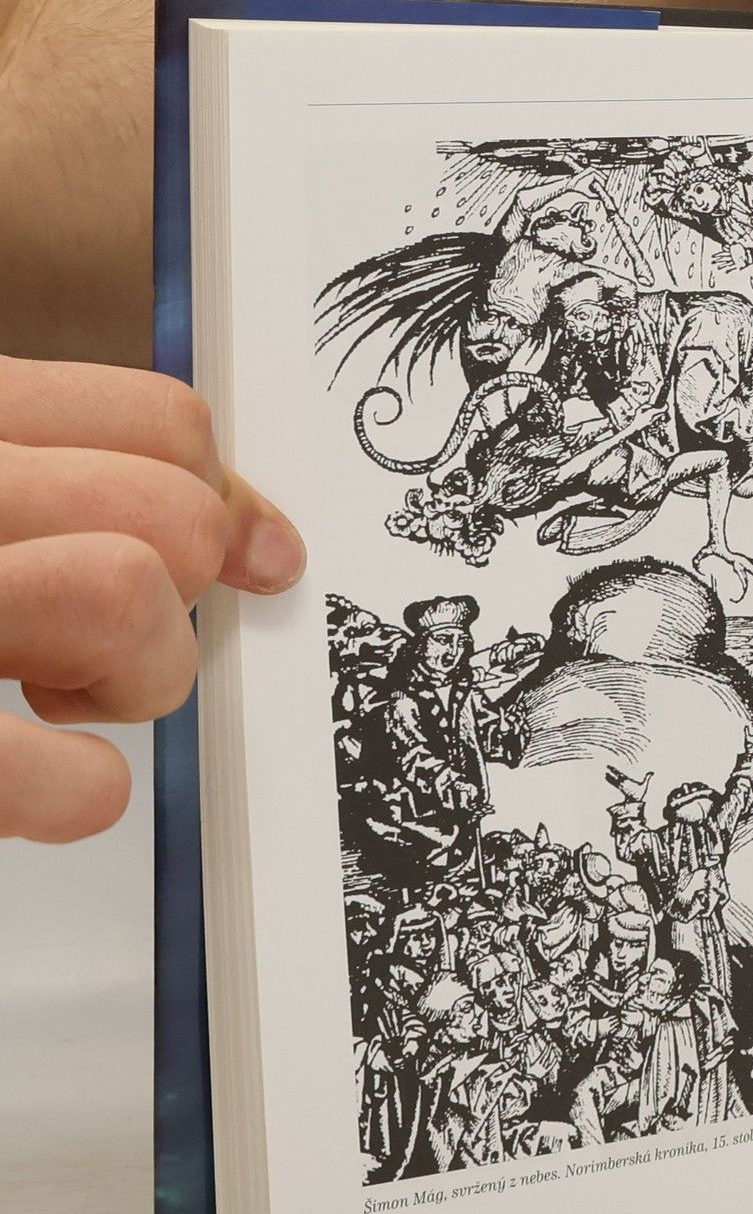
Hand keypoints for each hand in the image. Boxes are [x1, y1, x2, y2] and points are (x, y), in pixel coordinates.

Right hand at [0, 356, 304, 840]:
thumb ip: (63, 482)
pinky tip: (35, 782)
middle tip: (101, 643)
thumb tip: (246, 537)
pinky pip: (74, 778)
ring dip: (132, 677)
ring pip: (128, 595)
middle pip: (172, 511)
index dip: (230, 501)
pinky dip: (78, 792)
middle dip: (177, 596)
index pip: (161, 421)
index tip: (256, 559)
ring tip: (53, 694)